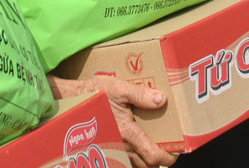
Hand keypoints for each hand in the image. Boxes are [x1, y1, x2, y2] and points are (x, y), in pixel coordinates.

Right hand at [48, 75, 174, 167]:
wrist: (72, 101)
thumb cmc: (95, 93)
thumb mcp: (118, 88)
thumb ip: (140, 94)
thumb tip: (161, 100)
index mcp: (127, 132)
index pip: (152, 156)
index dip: (167, 159)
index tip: (176, 154)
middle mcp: (120, 146)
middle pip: (146, 165)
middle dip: (159, 160)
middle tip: (169, 149)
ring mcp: (112, 150)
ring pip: (135, 165)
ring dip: (146, 160)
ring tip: (154, 147)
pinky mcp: (106, 150)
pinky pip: (124, 161)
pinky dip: (133, 158)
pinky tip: (137, 146)